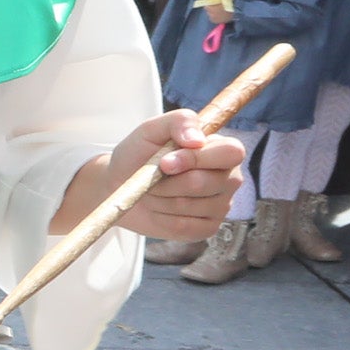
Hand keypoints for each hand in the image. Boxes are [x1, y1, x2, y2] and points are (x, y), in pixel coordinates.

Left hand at [62, 111, 249, 244]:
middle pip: (204, 183)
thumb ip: (178, 122)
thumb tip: (197, 139)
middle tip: (152, 177)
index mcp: (221, 150)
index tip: (165, 163)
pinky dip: (162, 217)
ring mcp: (220, 205)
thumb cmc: (138, 154)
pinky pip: (185, 226)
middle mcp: (228, 178)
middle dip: (168, 182)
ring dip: (162, 198)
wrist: (118, 186)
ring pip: (191, 206)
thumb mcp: (152, 129)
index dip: (197, 159)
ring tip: (154, 190)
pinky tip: (159, 208)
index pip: (231, 152)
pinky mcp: (207, 228)